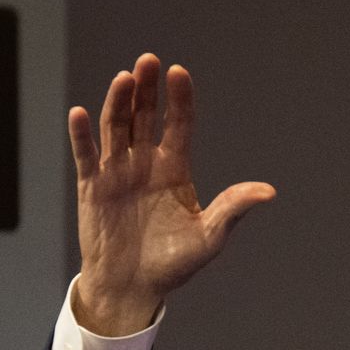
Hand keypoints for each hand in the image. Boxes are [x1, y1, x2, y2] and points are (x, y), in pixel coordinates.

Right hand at [69, 53, 275, 334]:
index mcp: (175, 168)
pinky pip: (86, 155)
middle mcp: (145, 163)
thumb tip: (269, 192)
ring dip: (118, 102)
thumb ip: (233, 208)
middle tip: (149, 61)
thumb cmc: (174, 264)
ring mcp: (117, 171)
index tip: (179, 72)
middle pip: (145, 116)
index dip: (179, 99)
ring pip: (116, 127)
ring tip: (124, 78)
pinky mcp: (92, 186)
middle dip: (146, 89)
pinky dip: (82, 135)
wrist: (133, 289)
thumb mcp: (210, 237)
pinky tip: (80, 113)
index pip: (179, 124)